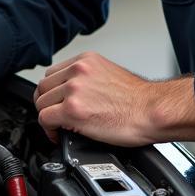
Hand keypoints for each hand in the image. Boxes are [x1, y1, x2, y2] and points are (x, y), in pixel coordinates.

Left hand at [33, 52, 194, 145]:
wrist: (153, 111)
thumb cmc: (139, 100)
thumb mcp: (109, 75)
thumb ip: (87, 78)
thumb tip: (75, 93)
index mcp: (86, 60)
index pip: (53, 73)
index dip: (53, 92)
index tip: (58, 103)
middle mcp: (78, 71)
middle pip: (43, 87)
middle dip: (48, 104)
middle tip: (57, 118)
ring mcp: (74, 90)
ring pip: (41, 103)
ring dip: (48, 117)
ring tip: (61, 127)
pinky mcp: (73, 110)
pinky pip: (45, 119)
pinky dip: (49, 130)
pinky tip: (60, 135)